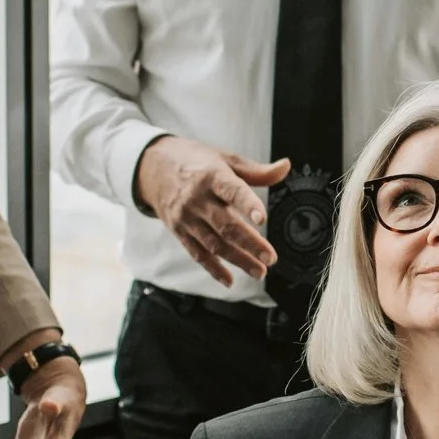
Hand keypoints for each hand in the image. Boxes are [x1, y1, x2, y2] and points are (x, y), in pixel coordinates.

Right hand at [133, 134, 288, 286]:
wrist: (153, 168)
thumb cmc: (196, 161)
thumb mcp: (225, 158)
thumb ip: (256, 170)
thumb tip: (286, 167)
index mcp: (212, 176)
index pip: (232, 191)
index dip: (247, 204)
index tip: (262, 219)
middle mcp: (198, 198)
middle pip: (226, 225)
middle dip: (250, 244)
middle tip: (270, 258)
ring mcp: (187, 217)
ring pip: (214, 243)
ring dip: (238, 260)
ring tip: (260, 271)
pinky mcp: (179, 231)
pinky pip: (197, 253)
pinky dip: (213, 269)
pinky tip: (229, 280)